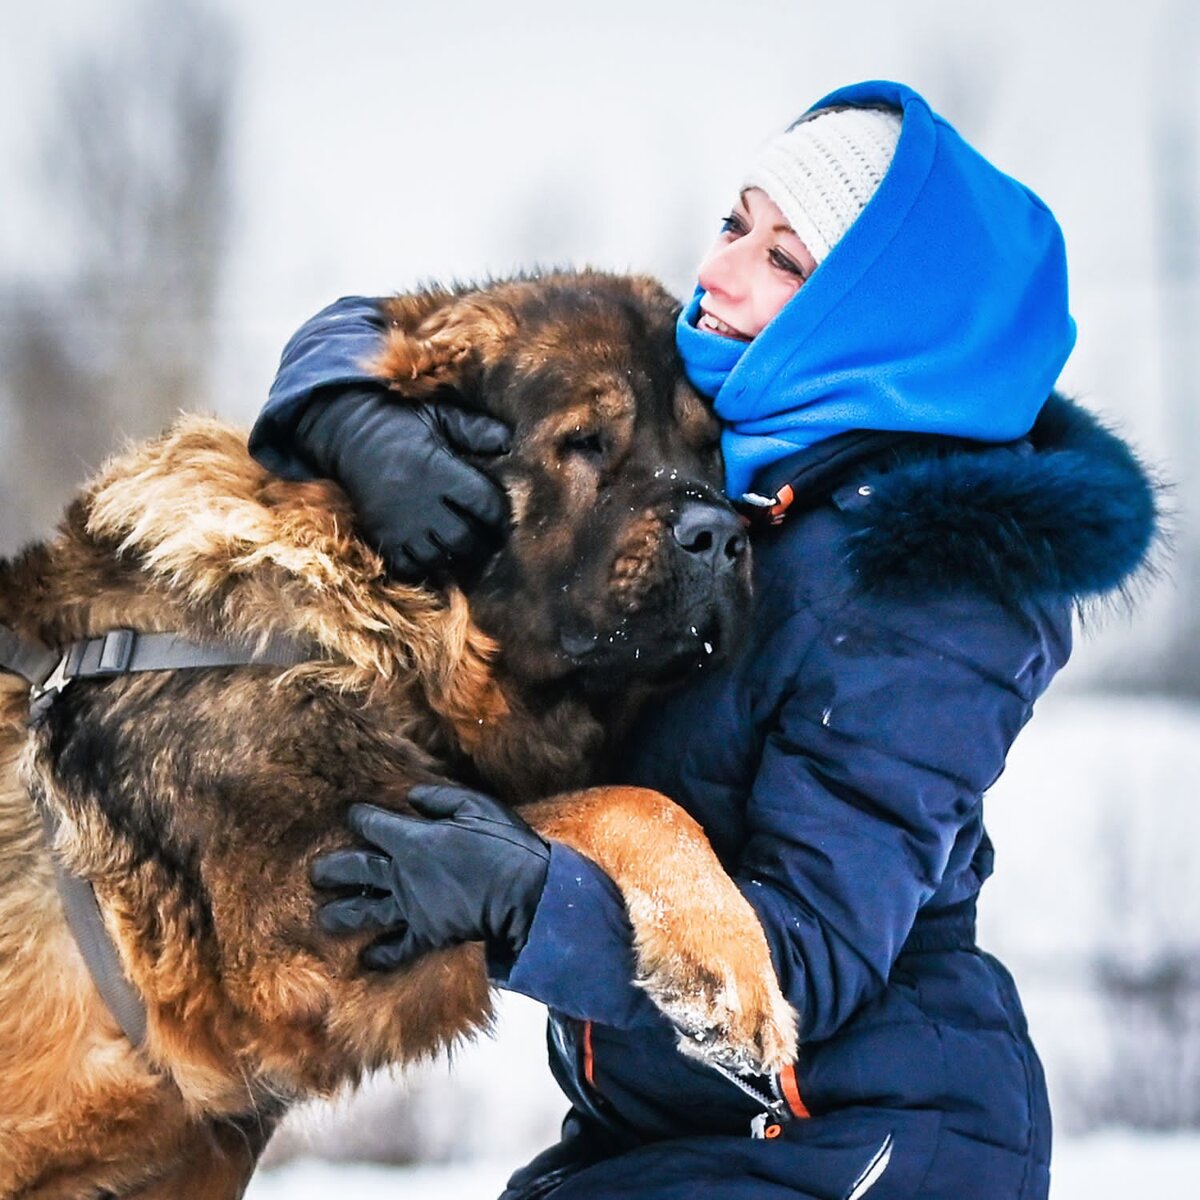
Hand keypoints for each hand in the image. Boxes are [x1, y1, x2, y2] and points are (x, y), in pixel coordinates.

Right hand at [294, 387, 510, 580]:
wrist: (348, 435)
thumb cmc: (401, 426)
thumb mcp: (438, 417)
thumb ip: (474, 430)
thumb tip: (509, 442)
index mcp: (440, 470)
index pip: (484, 503)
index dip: (500, 515)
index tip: (505, 518)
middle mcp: (421, 502)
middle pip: (464, 538)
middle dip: (483, 543)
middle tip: (491, 541)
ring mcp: (400, 523)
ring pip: (439, 556)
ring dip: (456, 557)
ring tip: (466, 550)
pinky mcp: (382, 536)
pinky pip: (409, 567)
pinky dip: (426, 567)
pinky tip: (435, 556)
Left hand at [311, 783, 550, 969]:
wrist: (523, 894)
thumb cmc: (503, 844)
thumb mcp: (476, 806)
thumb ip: (439, 798)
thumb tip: (413, 795)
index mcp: (413, 839)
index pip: (373, 824)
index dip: (360, 818)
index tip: (353, 815)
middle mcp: (402, 874)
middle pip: (356, 869)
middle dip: (332, 869)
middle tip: (316, 873)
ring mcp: (411, 907)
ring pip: (365, 911)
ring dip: (341, 915)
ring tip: (323, 919)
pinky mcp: (426, 934)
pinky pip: (397, 948)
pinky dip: (381, 955)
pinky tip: (367, 959)